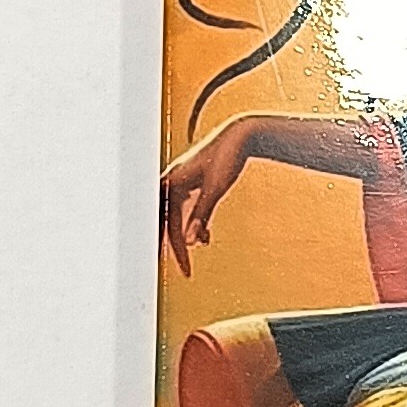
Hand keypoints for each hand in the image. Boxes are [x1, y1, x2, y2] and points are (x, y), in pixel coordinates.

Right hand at [159, 121, 250, 274]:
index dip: (177, 250)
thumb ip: (201, 216)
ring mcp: (180, 182)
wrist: (240, 135)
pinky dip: (194, 223)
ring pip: (176, 217)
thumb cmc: (226, 158)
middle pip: (166, 222)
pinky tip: (205, 236)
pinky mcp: (190, 182)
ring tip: (195, 252)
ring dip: (186, 234)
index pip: (169, 225)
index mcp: (171, 183)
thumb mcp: (215, 190)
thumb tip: (191, 243)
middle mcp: (171, 182)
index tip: (186, 271)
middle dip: (172, 245)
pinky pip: (184, 209)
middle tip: (181, 269)